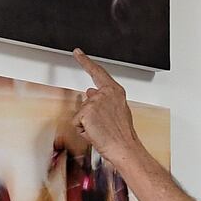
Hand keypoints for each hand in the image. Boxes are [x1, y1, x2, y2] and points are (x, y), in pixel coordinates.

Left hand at [71, 49, 142, 167]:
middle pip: (87, 101)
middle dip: (90, 114)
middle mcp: (104, 93)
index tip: (77, 52)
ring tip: (101, 130)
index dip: (86, 61)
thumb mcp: (117, 111)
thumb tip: (90, 91)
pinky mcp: (85, 112)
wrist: (124, 147)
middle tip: (104, 126)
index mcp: (115, 91)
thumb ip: (104, 99)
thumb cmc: (123, 134)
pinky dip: (83, 130)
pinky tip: (94, 133)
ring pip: (81, 113)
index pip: (97, 72)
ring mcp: (94, 102)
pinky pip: (77, 123)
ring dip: (87, 123)